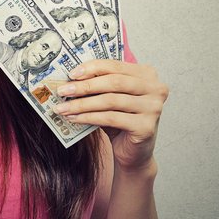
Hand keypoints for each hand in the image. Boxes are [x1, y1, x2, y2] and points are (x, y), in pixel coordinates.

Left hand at [53, 60, 167, 172]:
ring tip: (63, 107)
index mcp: (147, 74)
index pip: (115, 65)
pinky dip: (89, 117)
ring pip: (110, 101)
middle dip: (84, 86)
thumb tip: (70, 77)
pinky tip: (74, 118)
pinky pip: (111, 118)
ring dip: (82, 104)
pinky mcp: (146, 126)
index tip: (71, 74)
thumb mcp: (110, 97)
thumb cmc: (120, 120)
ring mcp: (153, 107)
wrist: (133, 153)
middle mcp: (155, 88)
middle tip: (62, 91)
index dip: (91, 68)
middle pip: (113, 82)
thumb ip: (99, 84)